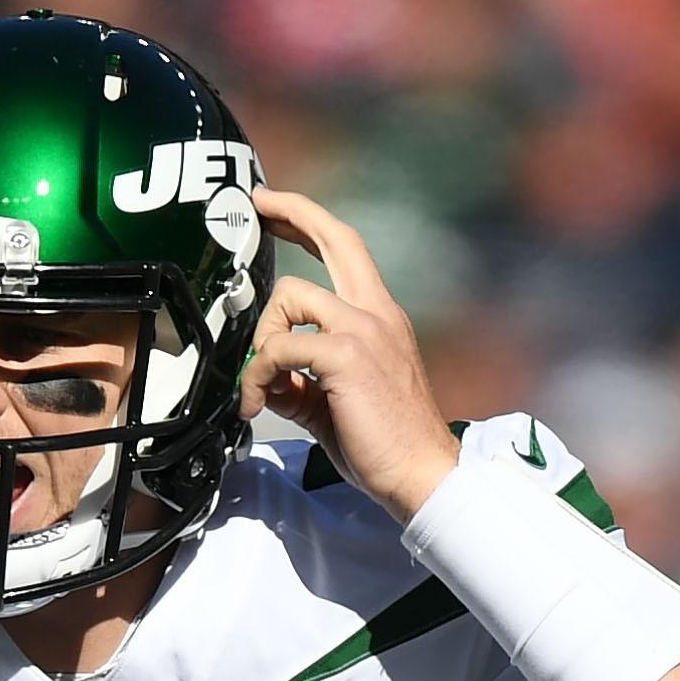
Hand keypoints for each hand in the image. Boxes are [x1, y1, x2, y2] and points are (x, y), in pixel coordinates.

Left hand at [238, 188, 458, 522]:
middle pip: (336, 237)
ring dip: (262, 339)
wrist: (421, 474)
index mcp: (380, 317)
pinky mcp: (347, 354)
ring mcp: (365, 329)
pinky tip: (258, 403)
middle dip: (293, 212)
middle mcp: (377, 312)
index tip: (277, 209)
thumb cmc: (385, 444)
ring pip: (290, 296)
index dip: (310, 222)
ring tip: (259, 386)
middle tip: (258, 206)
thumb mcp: (332, 402)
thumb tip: (261, 376)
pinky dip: (258, 375)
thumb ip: (299, 380)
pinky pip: (279, 348)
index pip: (348, 251)